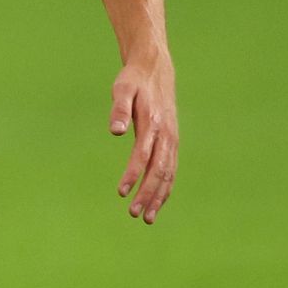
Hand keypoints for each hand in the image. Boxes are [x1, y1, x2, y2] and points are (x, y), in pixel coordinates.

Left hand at [110, 55, 177, 223]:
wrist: (154, 70)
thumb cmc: (133, 81)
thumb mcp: (122, 89)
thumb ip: (118, 109)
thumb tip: (115, 131)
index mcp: (152, 123)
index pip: (143, 155)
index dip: (132, 175)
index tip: (121, 192)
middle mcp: (166, 134)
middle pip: (159, 170)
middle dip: (147, 194)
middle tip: (134, 214)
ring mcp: (171, 140)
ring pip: (168, 174)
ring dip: (158, 197)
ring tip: (146, 218)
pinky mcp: (172, 142)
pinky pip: (171, 169)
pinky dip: (165, 188)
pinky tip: (157, 203)